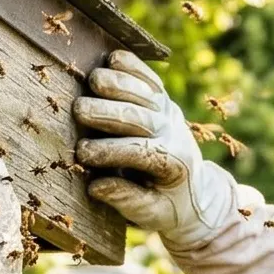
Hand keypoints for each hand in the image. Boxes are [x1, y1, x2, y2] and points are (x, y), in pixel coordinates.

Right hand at [73, 51, 237, 248]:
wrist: (195, 193)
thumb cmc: (165, 206)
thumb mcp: (149, 214)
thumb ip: (125, 199)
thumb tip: (95, 186)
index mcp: (172, 163)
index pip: (139, 152)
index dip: (108, 151)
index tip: (81, 153)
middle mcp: (173, 132)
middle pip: (139, 117)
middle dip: (107, 112)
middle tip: (78, 110)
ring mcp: (169, 113)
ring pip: (144, 92)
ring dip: (118, 83)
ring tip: (92, 80)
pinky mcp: (164, 100)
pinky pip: (149, 78)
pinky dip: (132, 66)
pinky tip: (112, 59)